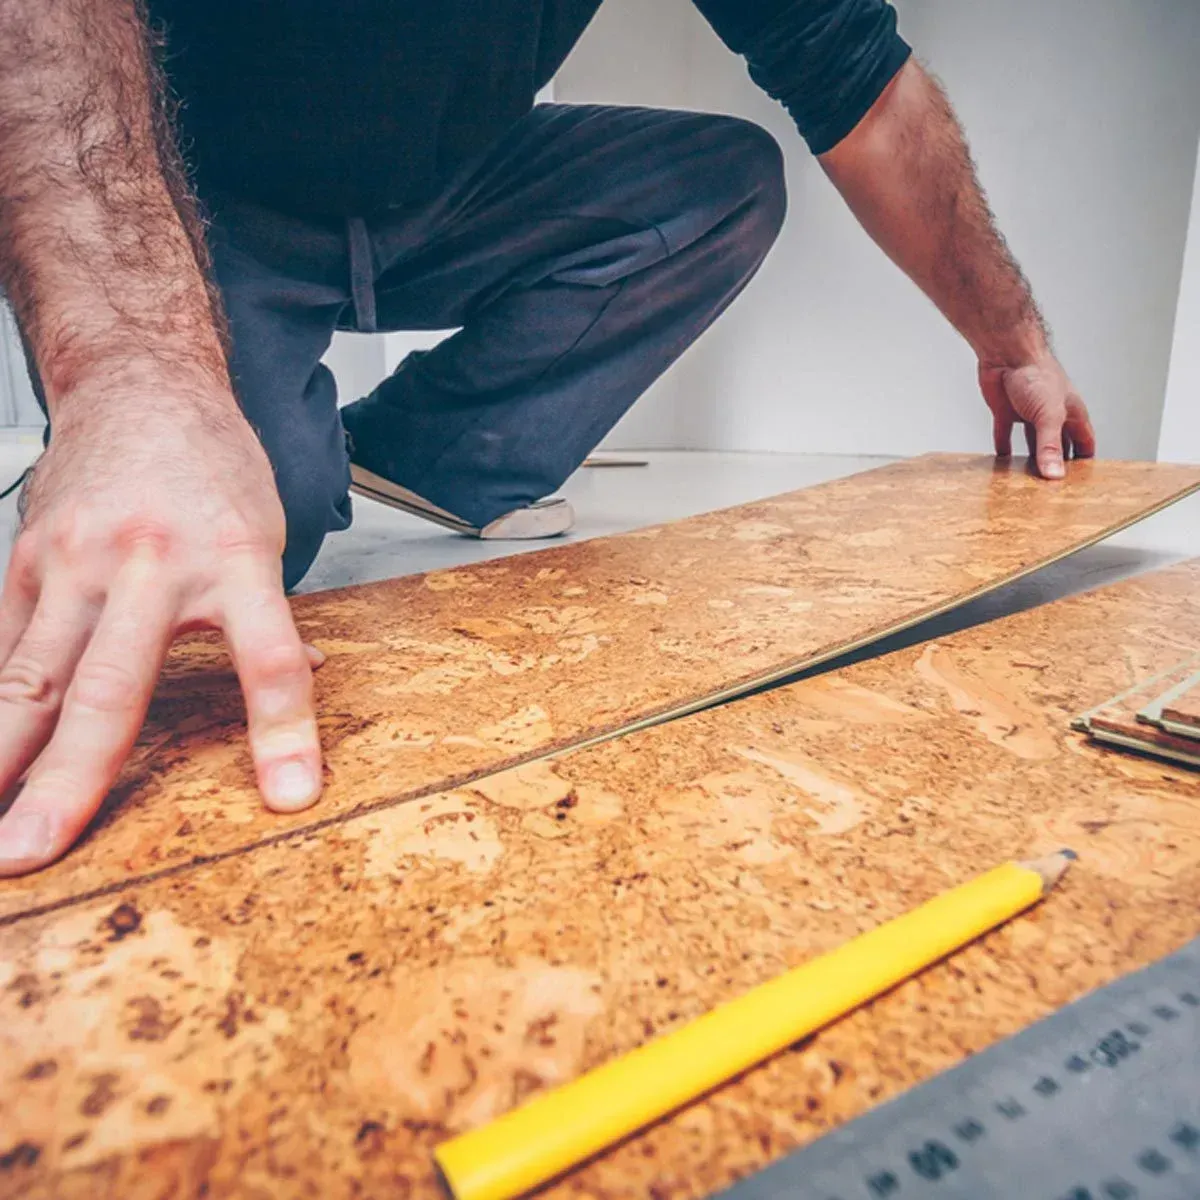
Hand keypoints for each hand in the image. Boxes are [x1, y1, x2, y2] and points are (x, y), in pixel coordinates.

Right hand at [0, 386, 323, 875]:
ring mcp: (76, 563)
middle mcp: (150, 566)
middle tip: (37, 849)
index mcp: (234, 560)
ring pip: (29, 677)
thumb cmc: (210, 462)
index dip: (283, 731)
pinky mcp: (25, 560)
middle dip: (73, 779)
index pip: (269, 658)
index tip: (289, 796)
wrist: (140, 385)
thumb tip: (299, 674)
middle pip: (109, 687)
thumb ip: (269, 613)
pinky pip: (2, 647)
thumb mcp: (266, 531)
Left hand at [978, 356, 1095, 479]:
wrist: (1006, 353)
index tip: (1080, 483)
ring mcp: (1029, 414)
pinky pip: (1005, 434)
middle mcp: (1052, 415)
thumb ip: (1049, 446)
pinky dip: (1004, 447)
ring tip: (1028, 480)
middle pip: (1058, 445)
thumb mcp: (1048, 415)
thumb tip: (1054, 475)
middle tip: (1051, 488)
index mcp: (1071, 414)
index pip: (1084, 443)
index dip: (1083, 462)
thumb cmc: (1036, 374)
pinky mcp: (1006, 412)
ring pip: (1032, 442)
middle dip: (1056, 464)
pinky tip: (1001, 461)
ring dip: (1030, 459)